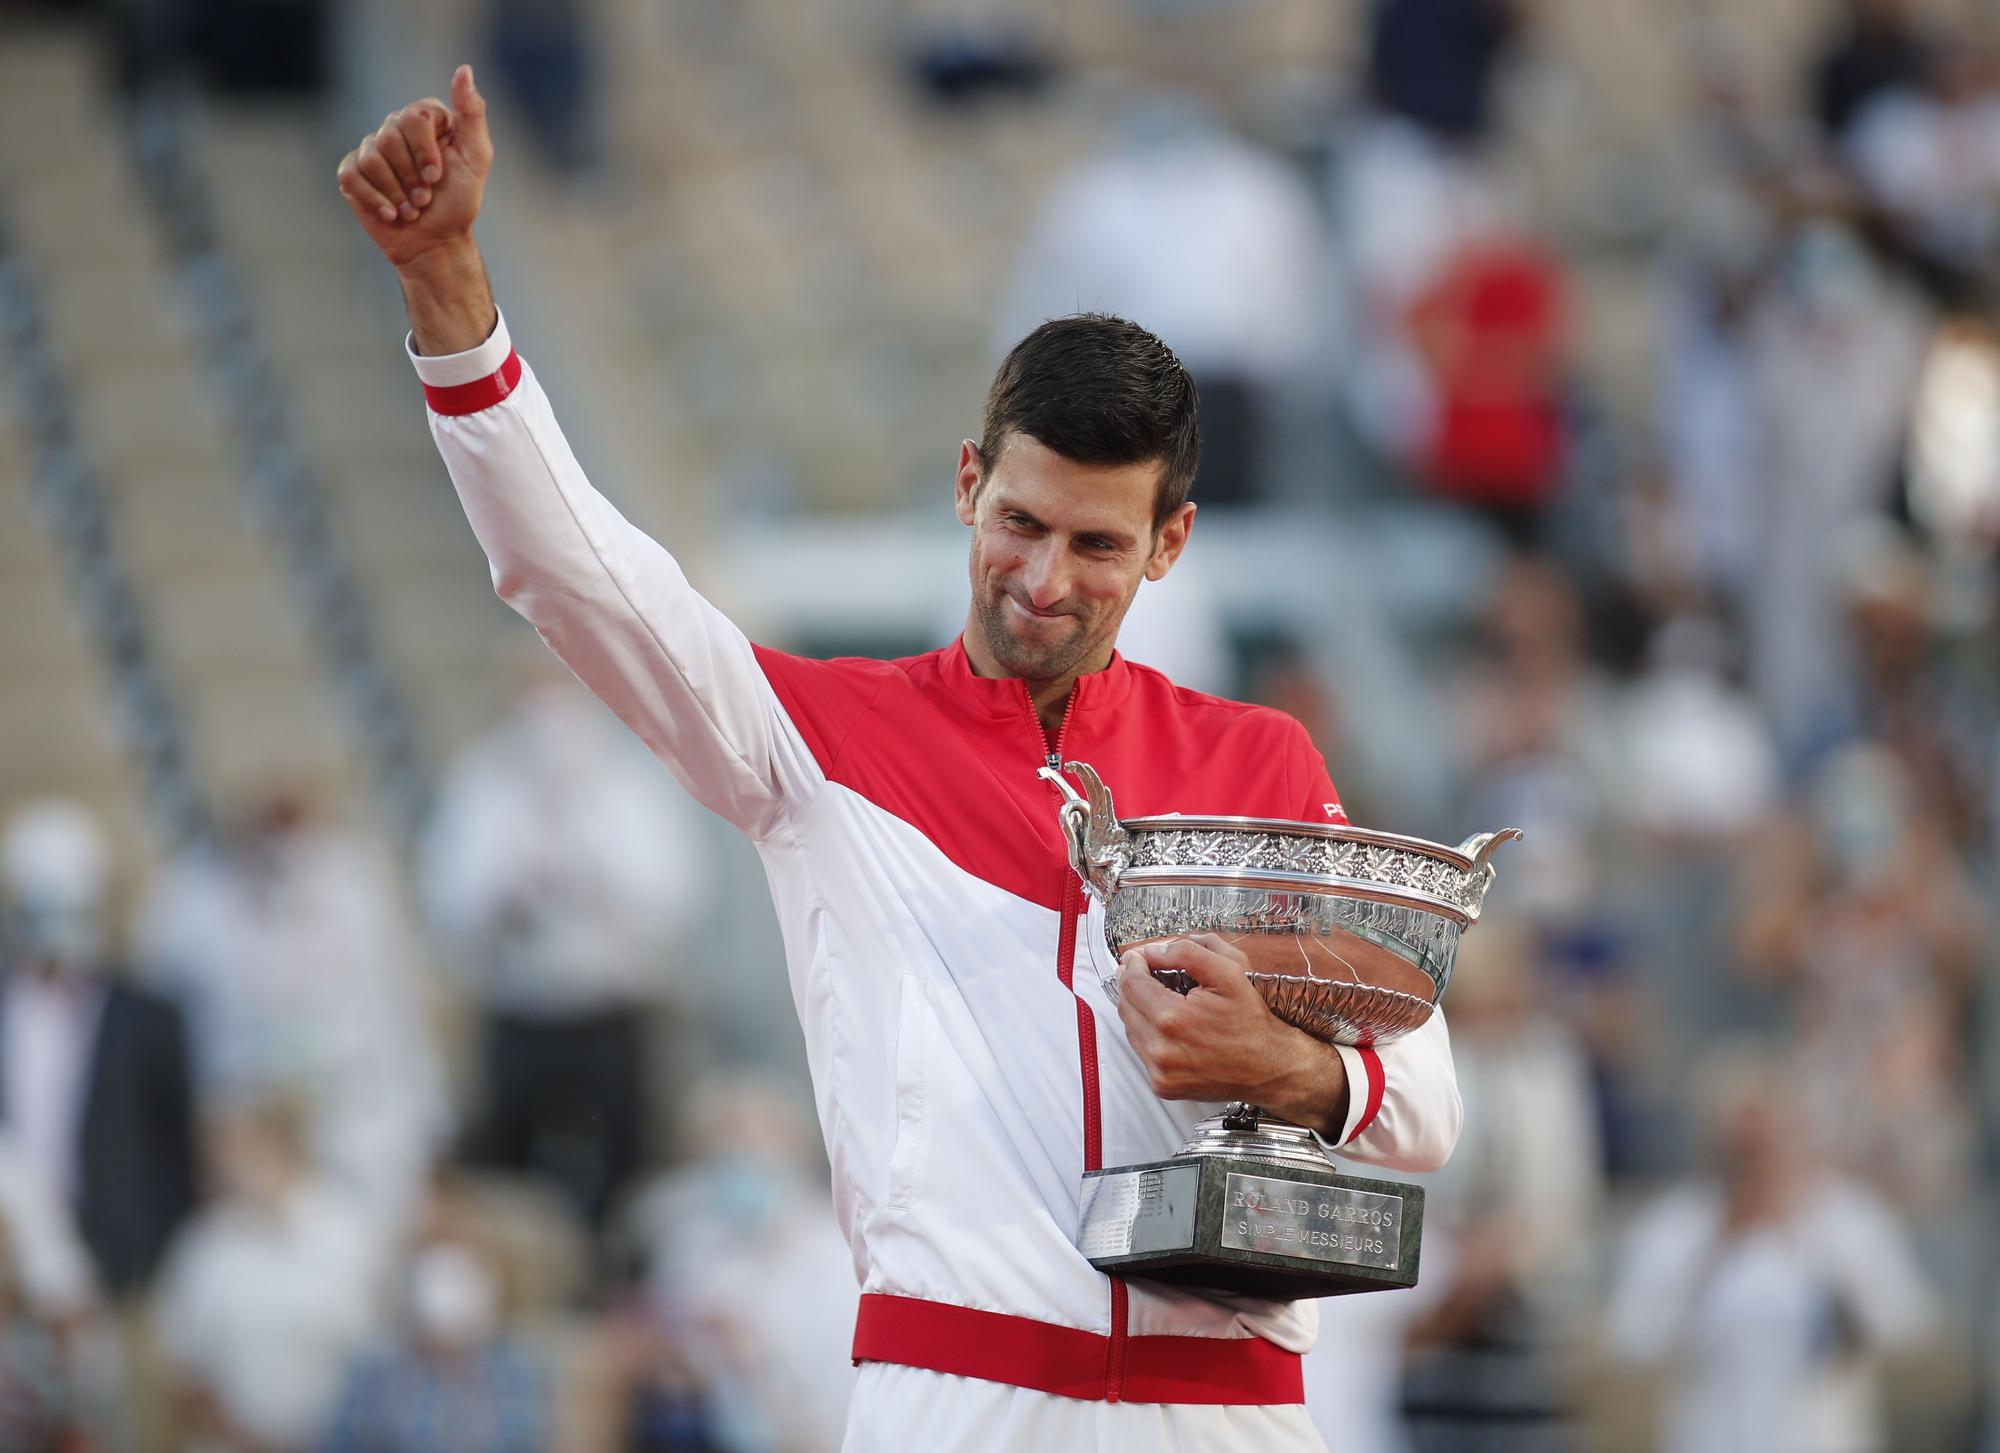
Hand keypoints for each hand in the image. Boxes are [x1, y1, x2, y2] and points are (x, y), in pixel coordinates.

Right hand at [336, 65, 492, 269]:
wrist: (436, 241)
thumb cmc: (459, 201)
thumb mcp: (477, 157)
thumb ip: (473, 113)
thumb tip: (464, 70)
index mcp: (425, 117)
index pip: (414, 117)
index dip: (426, 152)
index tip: (439, 177)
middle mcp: (395, 127)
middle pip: (389, 138)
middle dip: (412, 177)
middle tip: (426, 198)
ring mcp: (370, 148)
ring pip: (371, 159)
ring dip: (397, 193)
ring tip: (412, 209)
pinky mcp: (352, 172)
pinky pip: (352, 176)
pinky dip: (376, 201)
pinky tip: (392, 214)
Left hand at [1115, 934, 1348, 1133]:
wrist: (1268, 1068)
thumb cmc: (1251, 1021)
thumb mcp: (1229, 972)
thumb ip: (1187, 953)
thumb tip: (1151, 951)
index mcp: (1172, 1018)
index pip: (1131, 983)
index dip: (1133, 964)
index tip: (1140, 957)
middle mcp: (1160, 1049)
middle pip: (1125, 1006)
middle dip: (1134, 985)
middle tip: (1147, 972)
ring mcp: (1159, 1072)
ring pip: (1130, 1028)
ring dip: (1139, 1009)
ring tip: (1160, 997)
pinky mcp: (1162, 1086)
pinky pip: (1141, 1051)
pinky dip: (1148, 1034)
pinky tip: (1169, 1025)